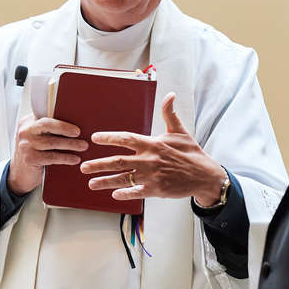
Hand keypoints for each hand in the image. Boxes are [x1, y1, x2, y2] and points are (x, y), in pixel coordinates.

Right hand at [7, 114, 87, 194]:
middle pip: (48, 125)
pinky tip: (75, 159)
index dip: (61, 119)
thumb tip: (73, 126)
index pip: (45, 115)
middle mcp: (24, 131)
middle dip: (66, 128)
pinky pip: (52, 157)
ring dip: (71, 144)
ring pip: (52, 142)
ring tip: (83, 146)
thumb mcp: (37, 138)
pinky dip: (66, 158)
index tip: (75, 123)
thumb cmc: (33, 153)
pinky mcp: (30, 158)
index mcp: (27, 122)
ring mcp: (25, 145)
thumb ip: (47, 129)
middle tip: (79, 133)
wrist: (20, 175)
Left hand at [80, 92, 224, 204]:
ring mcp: (151, 176)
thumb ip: (169, 113)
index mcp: (152, 144)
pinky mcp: (156, 190)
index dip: (109, 137)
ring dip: (105, 181)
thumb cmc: (191, 153)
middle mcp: (149, 159)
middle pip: (118, 161)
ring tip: (91, 183)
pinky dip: (125, 193)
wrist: (204, 175)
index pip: (126, 138)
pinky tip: (114, 194)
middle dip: (98, 164)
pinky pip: (136, 192)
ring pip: (123, 178)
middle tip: (83, 167)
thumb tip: (170, 95)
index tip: (94, 138)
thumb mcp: (179, 131)